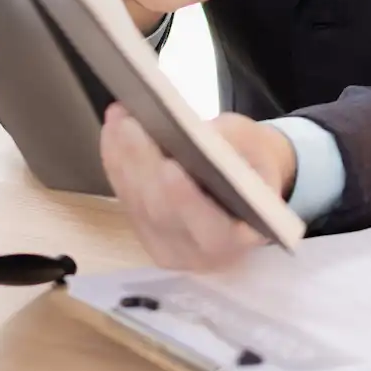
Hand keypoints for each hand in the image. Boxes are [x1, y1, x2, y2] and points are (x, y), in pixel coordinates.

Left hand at [100, 105, 297, 271]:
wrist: (246, 190)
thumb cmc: (256, 167)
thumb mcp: (258, 152)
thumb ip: (231, 149)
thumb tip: (197, 134)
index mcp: (238, 240)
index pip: (210, 228)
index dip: (186, 200)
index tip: (170, 167)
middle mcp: (199, 253)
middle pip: (162, 212)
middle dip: (143, 165)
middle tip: (130, 123)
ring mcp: (167, 247)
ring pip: (137, 204)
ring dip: (122, 158)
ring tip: (119, 116)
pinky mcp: (144, 232)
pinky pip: (125, 198)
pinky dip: (115, 162)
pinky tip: (112, 130)